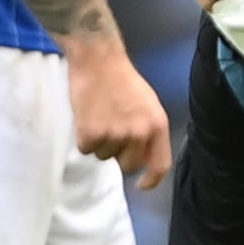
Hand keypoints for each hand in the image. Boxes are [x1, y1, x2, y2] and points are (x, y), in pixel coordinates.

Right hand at [68, 40, 172, 188]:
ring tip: (100, 116)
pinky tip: (87, 116)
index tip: (142, 185)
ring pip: (104, 156)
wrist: (97, 59)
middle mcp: (139, 133)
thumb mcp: (148, 104)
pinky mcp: (91, 133)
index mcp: (157, 125)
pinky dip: (84, 137)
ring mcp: (115, 134)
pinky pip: (86, 149)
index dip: (152, 180)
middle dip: (118, 154)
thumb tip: (143, 157)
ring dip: (99, 142)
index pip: (160, 164)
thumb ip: (148, 131)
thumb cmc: (122, 79)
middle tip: (111, 131)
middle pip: (128, 165)